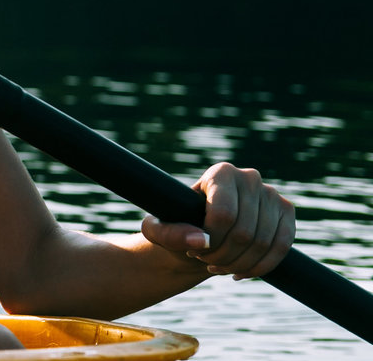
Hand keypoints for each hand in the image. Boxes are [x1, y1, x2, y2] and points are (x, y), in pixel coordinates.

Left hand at [141, 162, 294, 279]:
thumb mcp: (157, 230)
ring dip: (239, 264)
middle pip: (244, 232)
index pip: (224, 214)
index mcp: (220, 173)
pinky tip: (239, 272)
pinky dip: (260, 267)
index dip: (211, 241)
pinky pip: (282, 247)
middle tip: (205, 261)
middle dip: (222, 256)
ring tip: (218, 267)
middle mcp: (250, 178)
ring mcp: (272, 194)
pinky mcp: (287, 213)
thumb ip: (168, 234)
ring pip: (263, 243)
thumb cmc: (176, 226)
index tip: (194, 250)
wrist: (199, 234)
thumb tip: (200, 241)